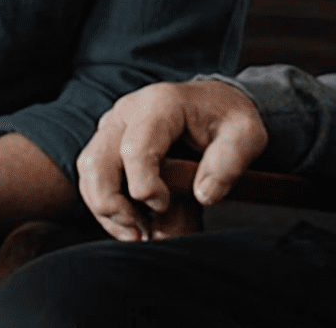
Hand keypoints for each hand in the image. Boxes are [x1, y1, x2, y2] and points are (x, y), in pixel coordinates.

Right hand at [77, 80, 266, 241]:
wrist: (217, 105)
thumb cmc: (229, 120)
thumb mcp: (246, 135)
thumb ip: (230, 162)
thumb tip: (204, 195)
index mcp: (160, 103)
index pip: (135, 148)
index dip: (145, 186)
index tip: (165, 205)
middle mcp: (128, 111)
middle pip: (97, 161)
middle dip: (112, 204)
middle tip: (139, 232)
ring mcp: (114, 126)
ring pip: (88, 171)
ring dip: (105, 209)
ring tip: (136, 232)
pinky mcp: (109, 143)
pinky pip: (92, 177)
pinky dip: (105, 205)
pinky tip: (132, 223)